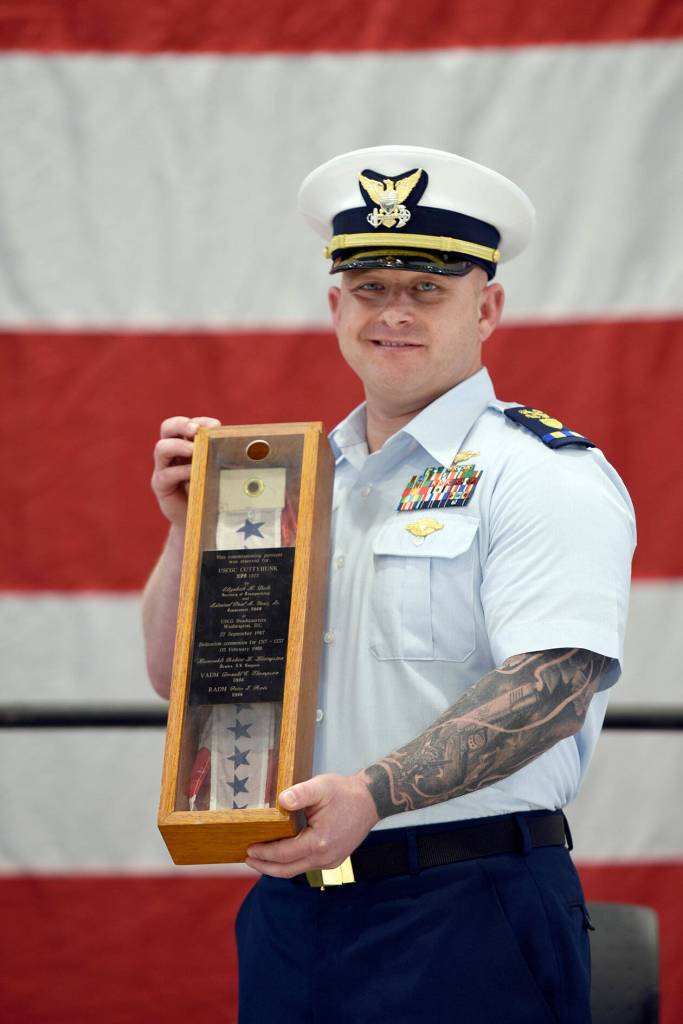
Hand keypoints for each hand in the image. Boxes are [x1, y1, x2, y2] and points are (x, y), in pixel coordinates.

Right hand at [151, 415, 220, 526]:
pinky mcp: (160, 485)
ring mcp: (163, 468)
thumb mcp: (214, 469)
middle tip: (195, 430)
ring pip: (162, 448)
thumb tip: (238, 443)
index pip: (186, 424)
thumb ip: (219, 456)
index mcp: (184, 443)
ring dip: (179, 446)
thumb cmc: (209, 490)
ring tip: (193, 450)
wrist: (197, 519)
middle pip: (167, 427)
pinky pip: (166, 474)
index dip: (199, 421)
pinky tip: (193, 473)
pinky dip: (181, 471)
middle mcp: (171, 452)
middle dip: (181, 425)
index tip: (216, 426)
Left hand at [245, 773, 379, 878]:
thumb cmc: (344, 792)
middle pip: (287, 869)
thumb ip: (299, 794)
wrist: (370, 801)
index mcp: (319, 842)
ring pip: (297, 870)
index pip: (284, 853)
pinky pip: (307, 865)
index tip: (249, 848)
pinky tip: (281, 854)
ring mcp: (331, 861)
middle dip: (265, 866)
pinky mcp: (334, 859)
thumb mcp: (321, 787)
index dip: (264, 853)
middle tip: (247, 859)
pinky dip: (291, 862)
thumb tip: (280, 801)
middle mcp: (325, 858)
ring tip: (260, 859)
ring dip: (277, 867)